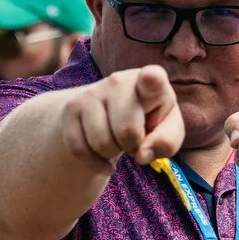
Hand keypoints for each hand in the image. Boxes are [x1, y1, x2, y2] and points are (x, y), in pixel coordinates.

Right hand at [61, 66, 184, 167]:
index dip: (151, 79)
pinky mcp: (71, 107)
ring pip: (101, 143)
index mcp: (151, 82)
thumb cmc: (148, 121)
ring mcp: (92, 92)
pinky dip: (94, 162)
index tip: (150, 77)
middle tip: (134, 138)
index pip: (153, 79)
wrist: (109, 113)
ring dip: (111, 153)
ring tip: (117, 140)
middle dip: (132, 145)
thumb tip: (141, 155)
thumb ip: (165, 142)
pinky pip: (80, 149)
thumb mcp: (166, 131)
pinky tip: (102, 156)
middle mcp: (119, 81)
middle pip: (127, 131)